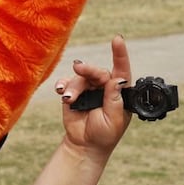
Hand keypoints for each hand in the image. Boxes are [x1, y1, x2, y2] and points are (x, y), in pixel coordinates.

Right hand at [54, 36, 133, 156]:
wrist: (84, 145)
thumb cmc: (104, 134)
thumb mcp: (114, 120)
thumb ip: (114, 100)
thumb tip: (117, 79)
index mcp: (119, 92)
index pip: (122, 70)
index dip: (120, 54)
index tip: (117, 39)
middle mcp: (105, 87)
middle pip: (98, 71)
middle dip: (88, 68)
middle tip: (77, 67)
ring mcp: (89, 88)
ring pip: (81, 77)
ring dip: (74, 86)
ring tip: (69, 98)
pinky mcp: (74, 92)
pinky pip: (67, 82)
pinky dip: (63, 84)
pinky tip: (61, 91)